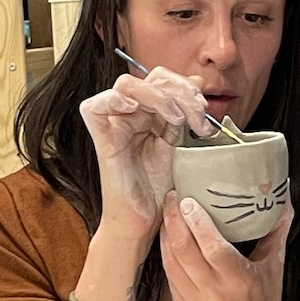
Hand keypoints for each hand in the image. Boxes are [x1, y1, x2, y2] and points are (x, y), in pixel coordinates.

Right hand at [80, 68, 213, 242]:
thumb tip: (197, 81)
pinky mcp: (101, 139)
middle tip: (196, 112)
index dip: (186, 87)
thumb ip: (186, 114)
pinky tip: (136, 109)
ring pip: (127, 85)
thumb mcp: (181, 144)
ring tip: (177, 118)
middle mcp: (130, 115)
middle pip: (149, 77)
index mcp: (149, 113)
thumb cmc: (160, 190)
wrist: (145, 222)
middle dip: (179, 90)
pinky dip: (115, 100)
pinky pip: (95, 106)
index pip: (164, 80)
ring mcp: (114, 125)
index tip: (204, 110)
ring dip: (158, 95)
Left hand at [160, 190, 294, 300]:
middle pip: (185, 252)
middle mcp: (216, 295)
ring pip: (171, 264)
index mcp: (240, 281)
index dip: (197, 223)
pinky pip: (170, 279)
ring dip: (166, 236)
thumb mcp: (275, 266)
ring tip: (168, 214)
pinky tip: (168, 240)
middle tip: (171, 198)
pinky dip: (167, 256)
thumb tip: (283, 198)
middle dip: (174, 221)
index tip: (187, 200)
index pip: (213, 248)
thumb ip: (277, 231)